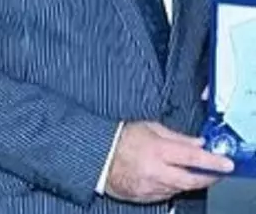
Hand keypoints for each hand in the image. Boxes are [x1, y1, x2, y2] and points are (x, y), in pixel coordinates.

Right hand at [105, 121, 233, 203]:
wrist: (98, 156)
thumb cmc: (121, 137)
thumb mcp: (149, 127)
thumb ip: (176, 136)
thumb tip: (197, 143)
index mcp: (157, 149)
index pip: (192, 158)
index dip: (212, 161)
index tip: (226, 163)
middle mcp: (156, 171)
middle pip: (191, 180)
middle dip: (207, 178)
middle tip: (216, 173)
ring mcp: (151, 187)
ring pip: (179, 189)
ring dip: (187, 181)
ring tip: (184, 170)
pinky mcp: (145, 197)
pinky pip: (165, 194)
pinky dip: (171, 186)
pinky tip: (167, 176)